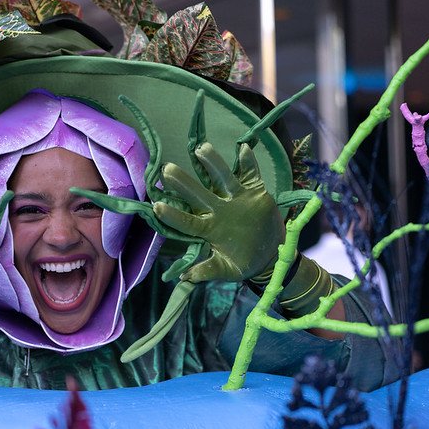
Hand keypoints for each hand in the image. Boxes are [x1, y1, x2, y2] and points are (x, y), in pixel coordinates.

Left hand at [153, 142, 284, 282]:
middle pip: (198, 195)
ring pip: (223, 178)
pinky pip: (251, 175)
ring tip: (201, 149)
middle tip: (167, 169)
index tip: (156, 205)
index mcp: (209, 230)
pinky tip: (243, 149)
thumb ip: (206, 272)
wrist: (271, 256)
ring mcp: (236, 200)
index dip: (173, 214)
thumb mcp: (226, 270)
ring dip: (213, 163)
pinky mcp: (255, 193)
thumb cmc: (243, 263)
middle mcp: (219, 211)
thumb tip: (184, 279)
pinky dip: (249, 162)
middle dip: (183, 182)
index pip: (187, 221)